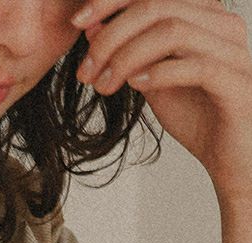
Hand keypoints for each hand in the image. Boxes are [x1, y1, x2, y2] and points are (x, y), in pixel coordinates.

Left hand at [71, 0, 251, 200]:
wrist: (230, 156)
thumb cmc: (197, 115)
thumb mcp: (151, 81)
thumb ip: (127, 53)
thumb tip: (91, 27)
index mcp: (203, 15)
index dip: (111, 0)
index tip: (77, 22)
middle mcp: (222, 23)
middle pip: (158, 6)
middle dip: (111, 36)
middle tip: (85, 71)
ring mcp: (233, 50)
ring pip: (173, 31)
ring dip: (127, 57)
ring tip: (104, 85)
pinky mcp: (236, 81)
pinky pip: (195, 66)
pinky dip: (159, 73)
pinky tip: (136, 86)